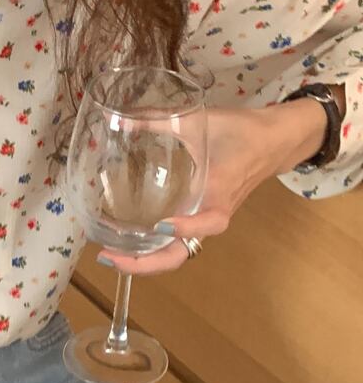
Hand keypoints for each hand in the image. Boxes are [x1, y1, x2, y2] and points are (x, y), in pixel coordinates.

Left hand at [97, 99, 328, 274]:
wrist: (275, 140)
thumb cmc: (240, 131)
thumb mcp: (199, 121)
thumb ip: (157, 119)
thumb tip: (115, 119)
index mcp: (219, 193)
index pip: (208, 222)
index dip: (186, 228)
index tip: (161, 225)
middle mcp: (210, 215)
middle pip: (180, 255)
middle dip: (145, 263)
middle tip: (109, 257)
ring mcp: (203, 222)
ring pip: (176, 255)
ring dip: (143, 262)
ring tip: (110, 256)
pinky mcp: (197, 220)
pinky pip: (175, 244)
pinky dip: (151, 251)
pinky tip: (125, 244)